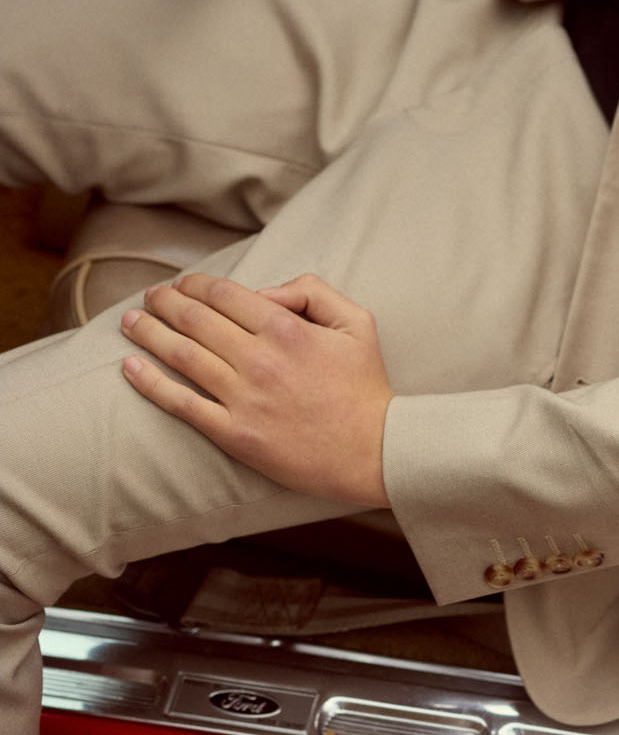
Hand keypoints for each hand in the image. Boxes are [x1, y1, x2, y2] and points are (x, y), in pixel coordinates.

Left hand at [120, 271, 391, 506]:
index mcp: (287, 328)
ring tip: (130, 322)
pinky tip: (130, 368)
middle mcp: (259, 359)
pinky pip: (181, 404)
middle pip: (196, 320)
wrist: (372, 451)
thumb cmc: (365, 386)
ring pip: (182, 356)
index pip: (225, 294)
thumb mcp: (356, 321)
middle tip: (150, 296)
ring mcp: (243, 398)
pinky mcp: (233, 434)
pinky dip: (150, 383)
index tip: (182, 283)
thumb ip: (313, 292)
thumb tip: (265, 292)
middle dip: (166, 302)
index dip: (196, 284)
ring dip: (149, 333)